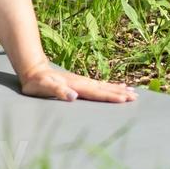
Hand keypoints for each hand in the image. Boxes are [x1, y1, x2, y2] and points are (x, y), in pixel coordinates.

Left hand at [19, 65, 137, 103]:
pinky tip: (118, 87)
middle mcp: (82, 83)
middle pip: (104, 89)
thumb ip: (58, 91)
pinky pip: (100, 85)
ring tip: (133, 92)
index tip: (125, 99)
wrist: (34, 69)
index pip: (96, 93)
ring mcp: (83, 82)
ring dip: (118, 89)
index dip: (111, 96)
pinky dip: (111, 86)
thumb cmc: (37, 83)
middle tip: (135, 97)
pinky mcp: (81, 83)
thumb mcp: (43, 87)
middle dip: (120, 93)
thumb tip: (73, 97)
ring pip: (104, 86)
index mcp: (76, 86)